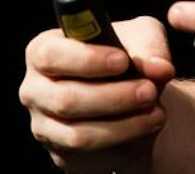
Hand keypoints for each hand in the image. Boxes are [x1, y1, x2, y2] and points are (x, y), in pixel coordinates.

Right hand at [18, 15, 174, 172]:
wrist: (130, 100)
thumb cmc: (124, 60)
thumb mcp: (140, 38)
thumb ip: (149, 47)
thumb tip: (159, 68)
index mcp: (43, 52)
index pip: (50, 55)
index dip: (86, 59)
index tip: (122, 60)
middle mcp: (35, 90)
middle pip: (66, 99)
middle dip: (113, 97)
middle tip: (149, 90)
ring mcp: (44, 126)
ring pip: (77, 134)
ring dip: (123, 125)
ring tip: (156, 112)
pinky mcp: (61, 155)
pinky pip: (90, 156)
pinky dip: (123, 142)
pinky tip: (146, 127)